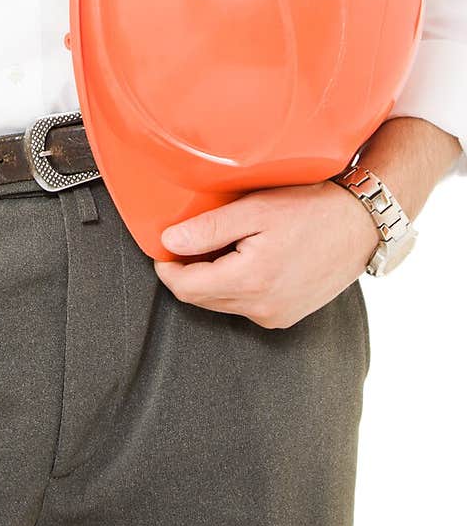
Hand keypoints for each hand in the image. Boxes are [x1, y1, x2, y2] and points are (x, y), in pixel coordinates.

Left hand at [154, 181, 379, 328]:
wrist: (361, 224)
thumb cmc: (312, 209)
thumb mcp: (255, 209)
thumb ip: (208, 229)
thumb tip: (169, 242)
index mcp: (250, 281)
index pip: (185, 288)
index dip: (167, 267)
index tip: (163, 247)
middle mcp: (262, 308)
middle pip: (201, 299)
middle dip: (188, 272)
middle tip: (191, 239)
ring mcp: (276, 316)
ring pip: (222, 304)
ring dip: (213, 279)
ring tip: (224, 245)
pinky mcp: (287, 316)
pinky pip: (246, 306)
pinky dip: (237, 286)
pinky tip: (248, 259)